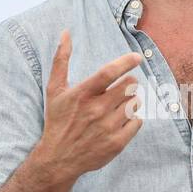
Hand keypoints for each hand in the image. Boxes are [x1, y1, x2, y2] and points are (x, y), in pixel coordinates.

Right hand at [35, 30, 144, 182]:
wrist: (59, 158)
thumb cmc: (57, 120)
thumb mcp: (54, 89)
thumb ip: (61, 60)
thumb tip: (65, 33)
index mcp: (82, 94)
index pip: (108, 73)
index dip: (126, 62)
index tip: (137, 57)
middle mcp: (96, 110)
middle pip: (128, 86)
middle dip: (128, 84)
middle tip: (120, 89)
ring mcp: (108, 127)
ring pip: (134, 103)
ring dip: (130, 101)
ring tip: (118, 106)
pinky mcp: (117, 143)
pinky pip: (137, 121)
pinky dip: (133, 119)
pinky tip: (120, 120)